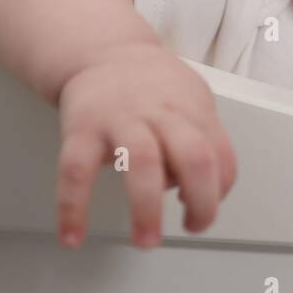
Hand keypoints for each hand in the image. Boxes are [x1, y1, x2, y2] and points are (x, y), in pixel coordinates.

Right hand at [55, 42, 237, 248]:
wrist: (102, 51)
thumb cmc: (153, 86)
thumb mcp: (192, 101)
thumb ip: (204, 140)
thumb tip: (204, 190)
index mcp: (192, 110)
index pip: (220, 154)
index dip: (219, 189)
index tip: (203, 213)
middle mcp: (161, 113)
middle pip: (193, 156)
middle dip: (200, 201)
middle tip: (192, 228)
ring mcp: (121, 119)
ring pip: (142, 163)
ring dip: (147, 209)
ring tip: (146, 241)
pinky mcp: (81, 128)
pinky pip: (75, 171)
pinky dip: (72, 208)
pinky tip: (73, 235)